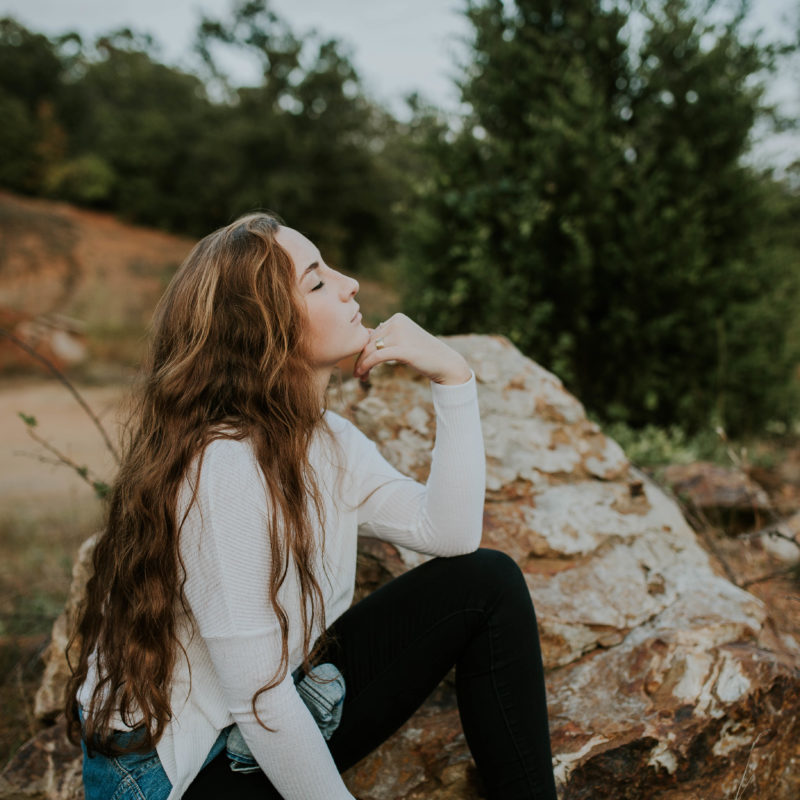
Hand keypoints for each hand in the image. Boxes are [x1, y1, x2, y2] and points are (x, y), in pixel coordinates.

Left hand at [353, 313, 471, 384]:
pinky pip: (377, 357)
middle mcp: (397, 322)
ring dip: (362, 365)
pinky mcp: (403, 349)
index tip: (361, 364)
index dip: (363, 350)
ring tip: (360, 377)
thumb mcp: (404, 340)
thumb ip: (387, 336)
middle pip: (370, 342)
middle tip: (358, 374)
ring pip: (371, 350)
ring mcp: (400, 335)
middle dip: (362, 358)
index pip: (372, 334)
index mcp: (397, 318)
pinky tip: (362, 375)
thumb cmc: (423, 354)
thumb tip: (366, 334)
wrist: (445, 363)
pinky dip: (366, 366)